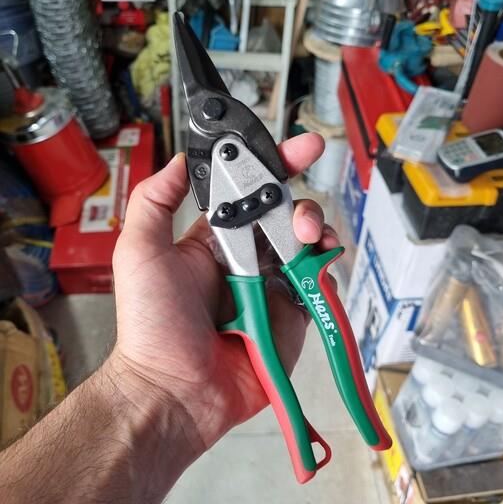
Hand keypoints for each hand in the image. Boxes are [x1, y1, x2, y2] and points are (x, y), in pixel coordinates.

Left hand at [110, 133, 338, 455]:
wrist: (176, 389)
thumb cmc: (153, 325)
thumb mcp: (141, 252)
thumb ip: (156, 202)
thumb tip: (179, 161)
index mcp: (214, 240)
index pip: (248, 194)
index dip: (273, 167)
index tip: (298, 148)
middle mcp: (246, 258)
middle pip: (285, 215)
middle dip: (299, 202)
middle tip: (296, 216)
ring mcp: (271, 285)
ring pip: (307, 244)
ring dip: (315, 230)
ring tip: (307, 238)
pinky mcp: (292, 314)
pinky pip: (319, 283)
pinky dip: (326, 269)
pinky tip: (319, 263)